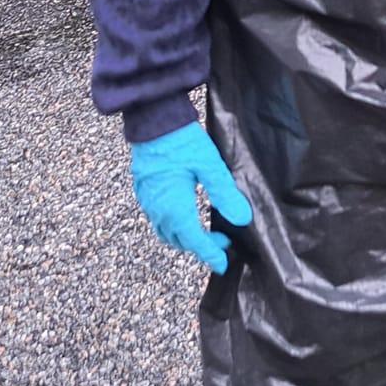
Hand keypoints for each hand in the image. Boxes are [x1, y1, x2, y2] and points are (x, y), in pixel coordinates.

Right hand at [130, 123, 253, 272]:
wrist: (152, 120)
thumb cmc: (182, 140)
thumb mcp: (210, 166)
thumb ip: (225, 194)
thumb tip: (242, 219)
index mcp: (174, 208)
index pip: (195, 241)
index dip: (210, 255)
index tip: (223, 264)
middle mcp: (158, 210)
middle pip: (179, 240)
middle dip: (200, 246)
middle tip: (222, 241)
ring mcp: (147, 201)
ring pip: (166, 231)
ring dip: (185, 237)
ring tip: (205, 231)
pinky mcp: (143, 190)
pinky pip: (157, 218)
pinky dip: (173, 225)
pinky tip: (185, 213)